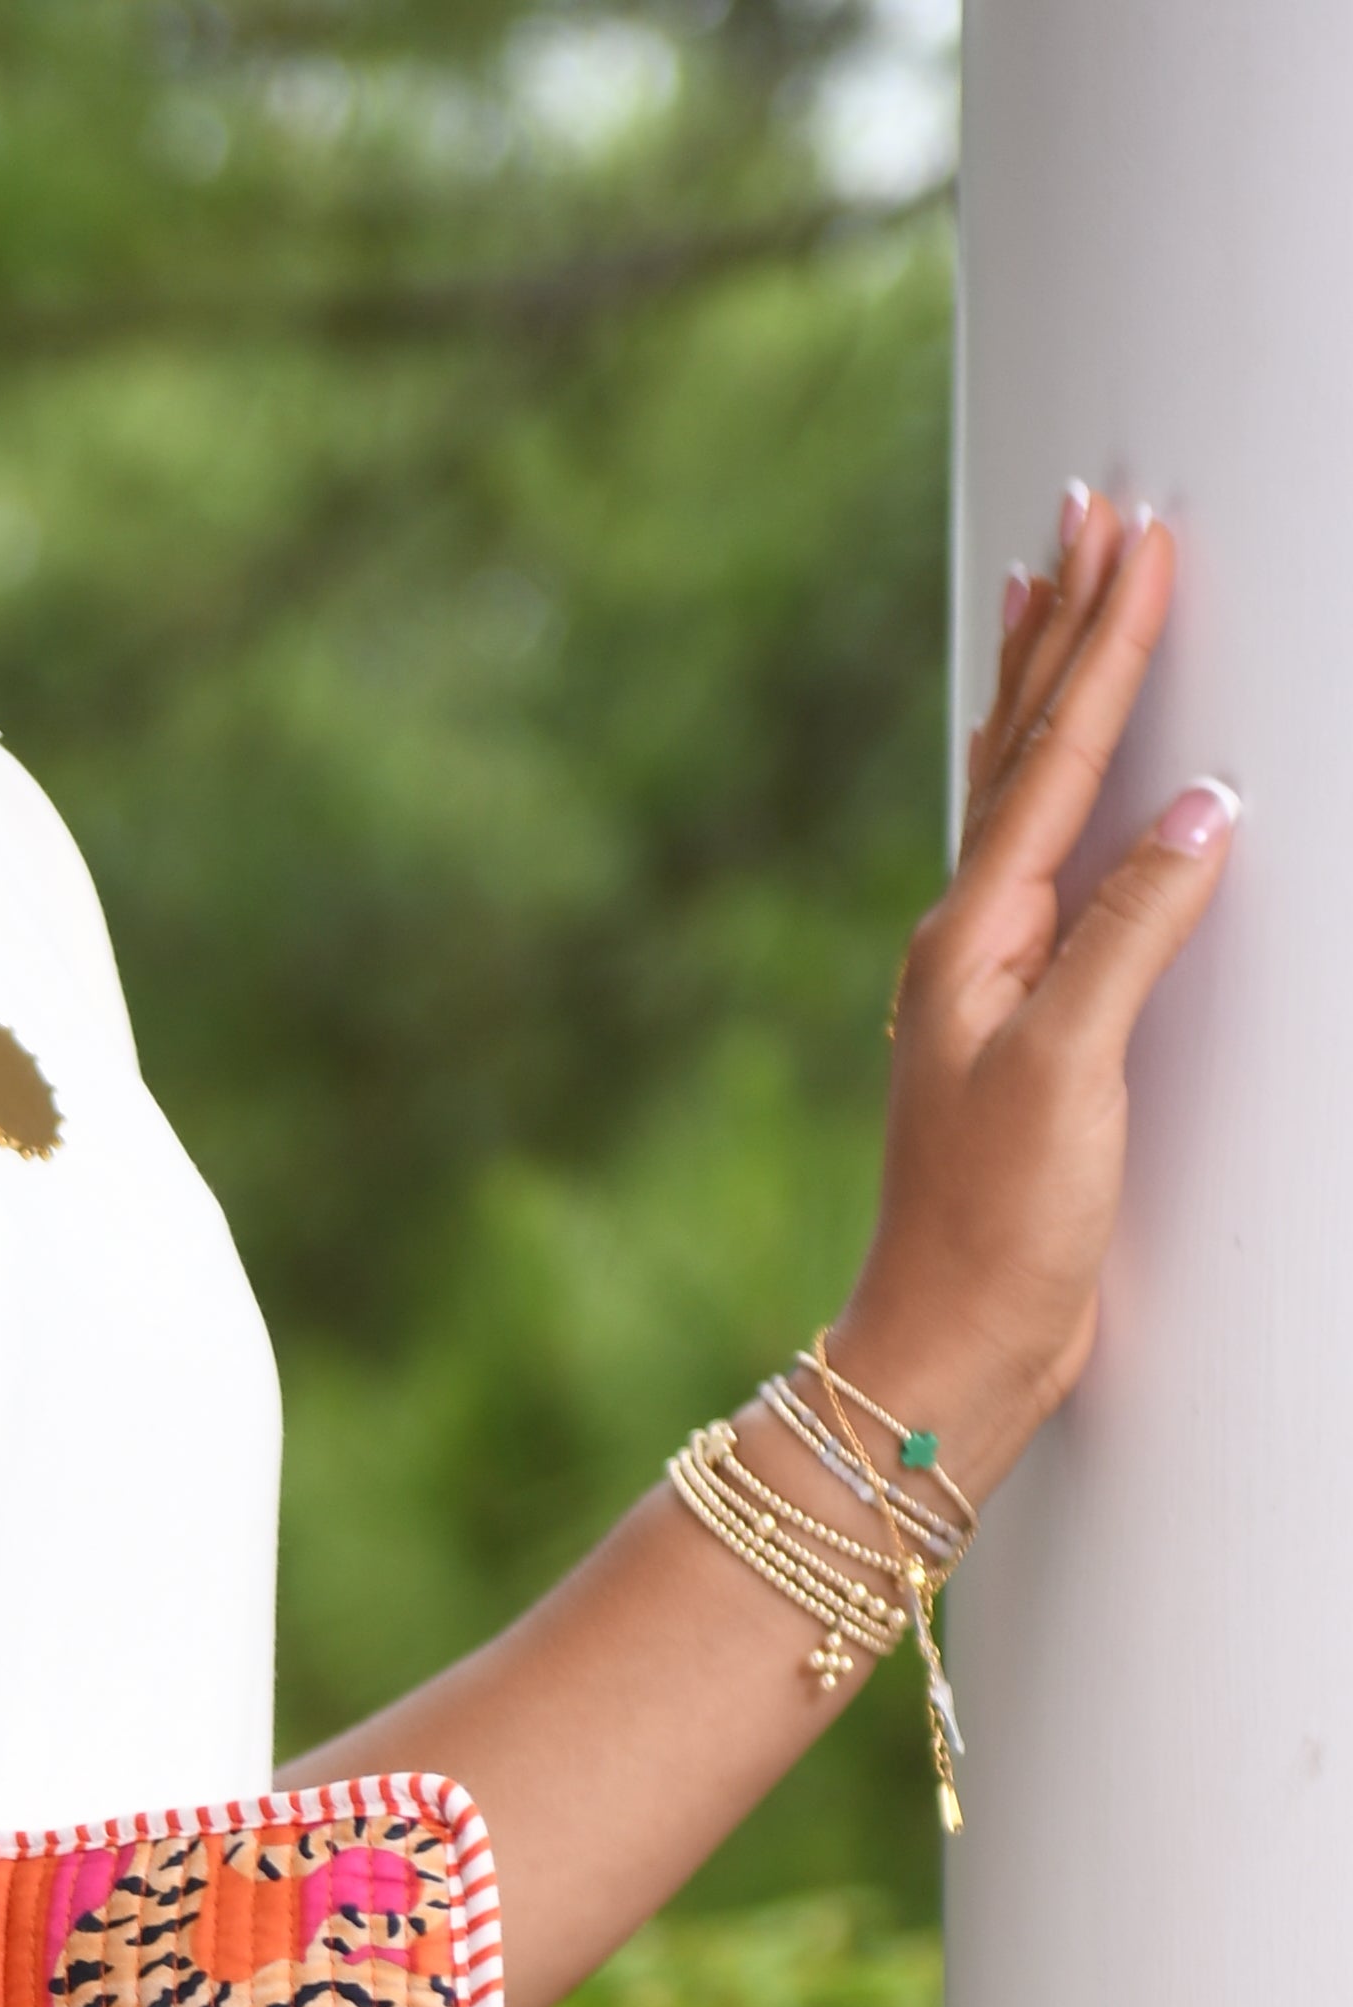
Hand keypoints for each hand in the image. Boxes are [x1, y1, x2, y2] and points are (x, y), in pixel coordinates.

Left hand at [836, 484, 1235, 1484]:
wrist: (949, 1351)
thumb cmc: (998, 1228)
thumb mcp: (1070, 1069)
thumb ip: (1130, 932)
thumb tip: (1201, 809)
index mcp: (974, 934)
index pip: (1058, 755)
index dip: (1107, 645)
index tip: (1143, 540)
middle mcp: (967, 940)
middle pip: (1022, 746)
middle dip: (1063, 627)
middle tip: (1086, 511)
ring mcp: (985, 980)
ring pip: (1019, 791)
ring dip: (1040, 688)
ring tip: (1046, 591)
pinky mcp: (1015, 1026)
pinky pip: (1035, 862)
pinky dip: (1045, 787)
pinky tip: (1054, 778)